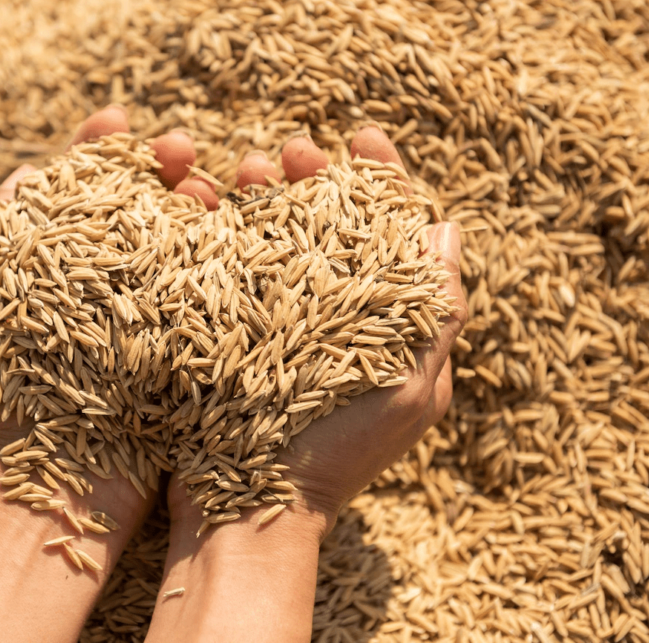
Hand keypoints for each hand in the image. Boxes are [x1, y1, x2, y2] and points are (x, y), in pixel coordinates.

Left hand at [0, 105, 199, 463]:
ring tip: (209, 191)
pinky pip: (221, 277)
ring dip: (202, 199)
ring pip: (192, 233)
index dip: (104, 149)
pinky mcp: (197, 337)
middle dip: (165, 166)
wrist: (60, 474)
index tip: (118, 120)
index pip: (92, 189)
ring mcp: (162, 309)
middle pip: (149, 203)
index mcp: (69, 265)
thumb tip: (20, 175)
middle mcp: (119, 280)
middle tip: (179, 151)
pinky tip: (233, 225)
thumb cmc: (9, 390)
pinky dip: (230, 245)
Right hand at [149, 128, 467, 642]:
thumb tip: (447, 231)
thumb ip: (437, 314)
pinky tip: (201, 203)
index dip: (381, 179)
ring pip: (274, 237)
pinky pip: (229, 265)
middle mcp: (334, 316)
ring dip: (262, 194)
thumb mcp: (408, 391)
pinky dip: (221, 229)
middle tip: (290, 152)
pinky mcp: (231, 331)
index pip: (392, 233)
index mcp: (387, 324)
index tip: (360, 136)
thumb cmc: (334, 460)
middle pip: (329, 224)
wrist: (248, 511)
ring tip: (242, 169)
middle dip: (313, 177)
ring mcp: (279, 323)